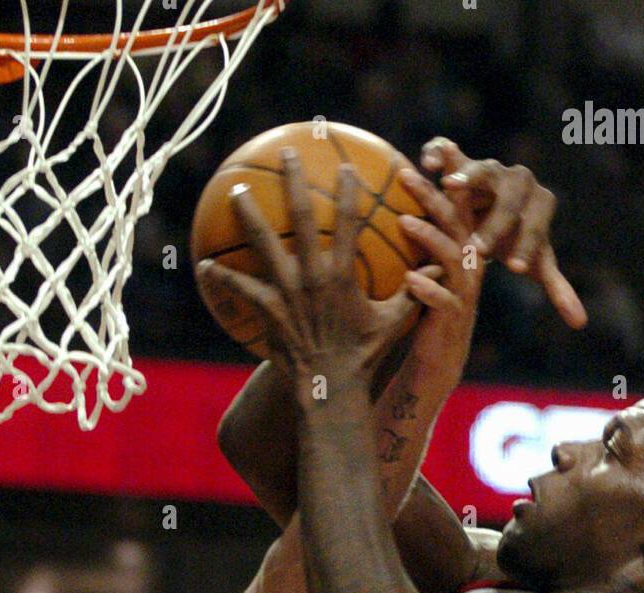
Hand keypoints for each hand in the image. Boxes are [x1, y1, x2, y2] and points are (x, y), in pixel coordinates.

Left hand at [195, 149, 415, 397]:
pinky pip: (240, 288)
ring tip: (237, 190)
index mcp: (343, 274)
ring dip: (249, 213)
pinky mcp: (267, 310)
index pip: (350, 222)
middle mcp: (313, 276)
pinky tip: (202, 265)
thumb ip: (414, 293)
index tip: (345, 166)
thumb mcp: (394, 323)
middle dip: (294, 181)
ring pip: (263, 243)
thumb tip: (441, 270)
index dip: (348, 191)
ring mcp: (287, 292)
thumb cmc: (364, 356)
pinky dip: (220, 276)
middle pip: (302, 217)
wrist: (331, 388)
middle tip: (287, 154)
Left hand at [392, 165, 490, 394]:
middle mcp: (467, 265)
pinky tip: (410, 279)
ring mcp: (463, 292)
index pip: (455, 203)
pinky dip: (427, 289)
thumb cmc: (422, 308)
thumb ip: (413, 235)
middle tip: (405, 175)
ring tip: (404, 221)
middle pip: (455, 221)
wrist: (437, 360)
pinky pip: (443, 301)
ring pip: (453, 257)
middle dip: (433, 195)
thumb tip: (379, 199)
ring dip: (429, 237)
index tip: (427, 149)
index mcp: (459, 247)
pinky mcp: (454, 319)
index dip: (447, 175)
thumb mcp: (418, 266)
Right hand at [420, 138, 586, 328]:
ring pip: (482, 169)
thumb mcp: (535, 262)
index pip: (536, 223)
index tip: (513, 270)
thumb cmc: (514, 242)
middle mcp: (517, 180)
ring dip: (467, 177)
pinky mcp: (459, 159)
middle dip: (494, 224)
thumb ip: (557, 288)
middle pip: (510, 198)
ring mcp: (488, 167)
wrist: (491, 209)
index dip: (527, 245)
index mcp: (539, 203)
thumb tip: (580, 323)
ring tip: (450, 188)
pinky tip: (427, 166)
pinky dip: (440, 153)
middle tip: (476, 252)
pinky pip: (449, 151)